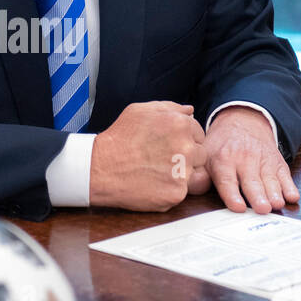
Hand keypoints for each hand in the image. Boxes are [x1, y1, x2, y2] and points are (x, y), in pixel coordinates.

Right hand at [90, 101, 206, 210]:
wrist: (99, 168)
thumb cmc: (118, 138)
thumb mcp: (140, 111)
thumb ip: (170, 107)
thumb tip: (190, 110)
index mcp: (180, 125)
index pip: (199, 133)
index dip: (184, 139)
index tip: (168, 146)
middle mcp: (185, 147)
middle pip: (201, 155)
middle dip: (186, 157)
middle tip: (161, 160)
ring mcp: (182, 172)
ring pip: (193, 174)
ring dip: (179, 174)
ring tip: (154, 171)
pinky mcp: (176, 193)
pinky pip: (182, 192)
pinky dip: (169, 190)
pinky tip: (152, 184)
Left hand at [197, 107, 298, 213]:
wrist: (242, 122)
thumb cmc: (220, 146)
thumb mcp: (204, 155)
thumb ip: (199, 174)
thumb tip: (192, 187)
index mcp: (223, 160)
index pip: (227, 180)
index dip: (232, 194)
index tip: (237, 207)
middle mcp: (244, 160)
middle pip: (251, 181)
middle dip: (257, 196)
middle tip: (262, 209)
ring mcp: (262, 160)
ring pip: (269, 179)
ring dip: (274, 192)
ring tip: (277, 204)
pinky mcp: (277, 162)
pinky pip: (284, 174)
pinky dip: (289, 185)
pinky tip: (292, 196)